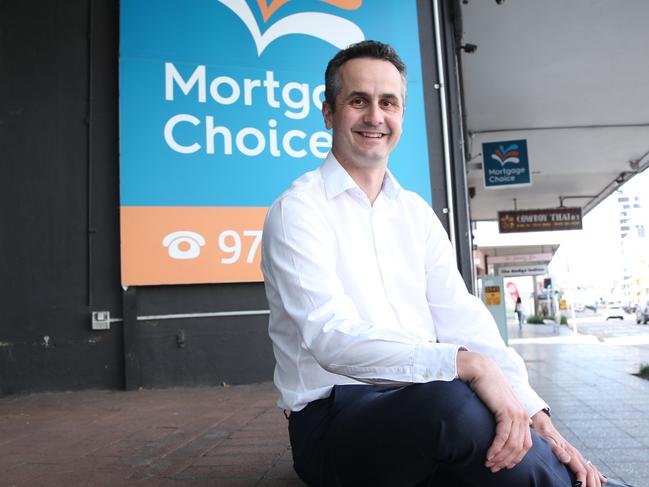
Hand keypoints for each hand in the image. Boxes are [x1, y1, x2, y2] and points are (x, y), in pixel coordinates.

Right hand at [457, 351, 532, 472]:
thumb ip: (509, 416)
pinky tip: (489, 454)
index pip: (525, 445)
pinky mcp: (506, 412)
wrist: (481, 370)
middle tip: (493, 468)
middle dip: (507, 461)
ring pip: (512, 444)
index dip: (515, 458)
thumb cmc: (487, 386)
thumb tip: (519, 427)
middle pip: (520, 448)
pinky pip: (503, 436)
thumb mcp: (501, 403)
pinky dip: (496, 448)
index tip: (501, 465)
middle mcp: (523, 416)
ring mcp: (516, 413)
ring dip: (500, 457)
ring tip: (489, 463)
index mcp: (523, 415)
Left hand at [531, 411, 606, 486]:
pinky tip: (602, 480)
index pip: (581, 471)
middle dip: (592, 484)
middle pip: (590, 472)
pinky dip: (597, 474)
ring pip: (592, 470)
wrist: (544, 427)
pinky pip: (590, 466)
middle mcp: (577, 455)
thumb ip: (557, 450)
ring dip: (596, 481)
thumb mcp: (548, 442)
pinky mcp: (576, 456)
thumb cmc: (545, 435)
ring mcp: (578, 455)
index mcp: (571, 453)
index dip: (583, 481)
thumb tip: (567, 459)